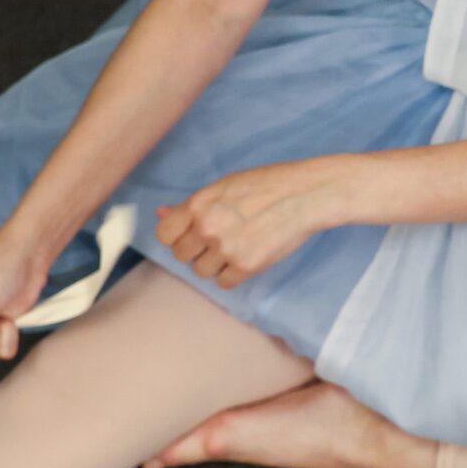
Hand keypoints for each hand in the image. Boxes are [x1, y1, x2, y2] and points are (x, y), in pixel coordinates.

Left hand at [157, 156, 350, 288]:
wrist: (305, 195)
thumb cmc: (267, 185)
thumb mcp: (224, 186)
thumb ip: (192, 204)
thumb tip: (162, 212)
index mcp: (199, 204)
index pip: (165, 234)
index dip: (176, 237)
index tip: (190, 235)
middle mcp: (208, 228)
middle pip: (182, 255)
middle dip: (196, 251)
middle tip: (218, 240)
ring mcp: (226, 249)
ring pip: (202, 271)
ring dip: (215, 264)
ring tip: (236, 246)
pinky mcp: (246, 266)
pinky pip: (224, 282)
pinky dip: (233, 274)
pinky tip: (246, 257)